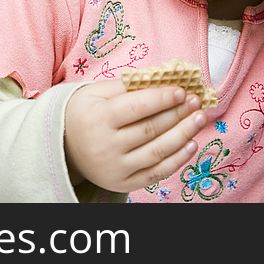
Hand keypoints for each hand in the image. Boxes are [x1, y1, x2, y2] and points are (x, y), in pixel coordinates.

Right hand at [64, 79, 206, 192]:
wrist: (63, 146)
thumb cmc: (84, 113)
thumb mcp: (96, 92)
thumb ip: (126, 85)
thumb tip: (162, 79)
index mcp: (98, 118)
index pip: (136, 108)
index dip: (161, 99)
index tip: (182, 90)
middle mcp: (106, 146)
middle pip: (150, 129)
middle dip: (178, 113)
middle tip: (196, 101)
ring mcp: (115, 168)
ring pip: (157, 152)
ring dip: (183, 134)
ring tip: (199, 118)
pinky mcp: (123, 183)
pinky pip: (156, 174)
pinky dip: (177, 161)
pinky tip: (191, 144)